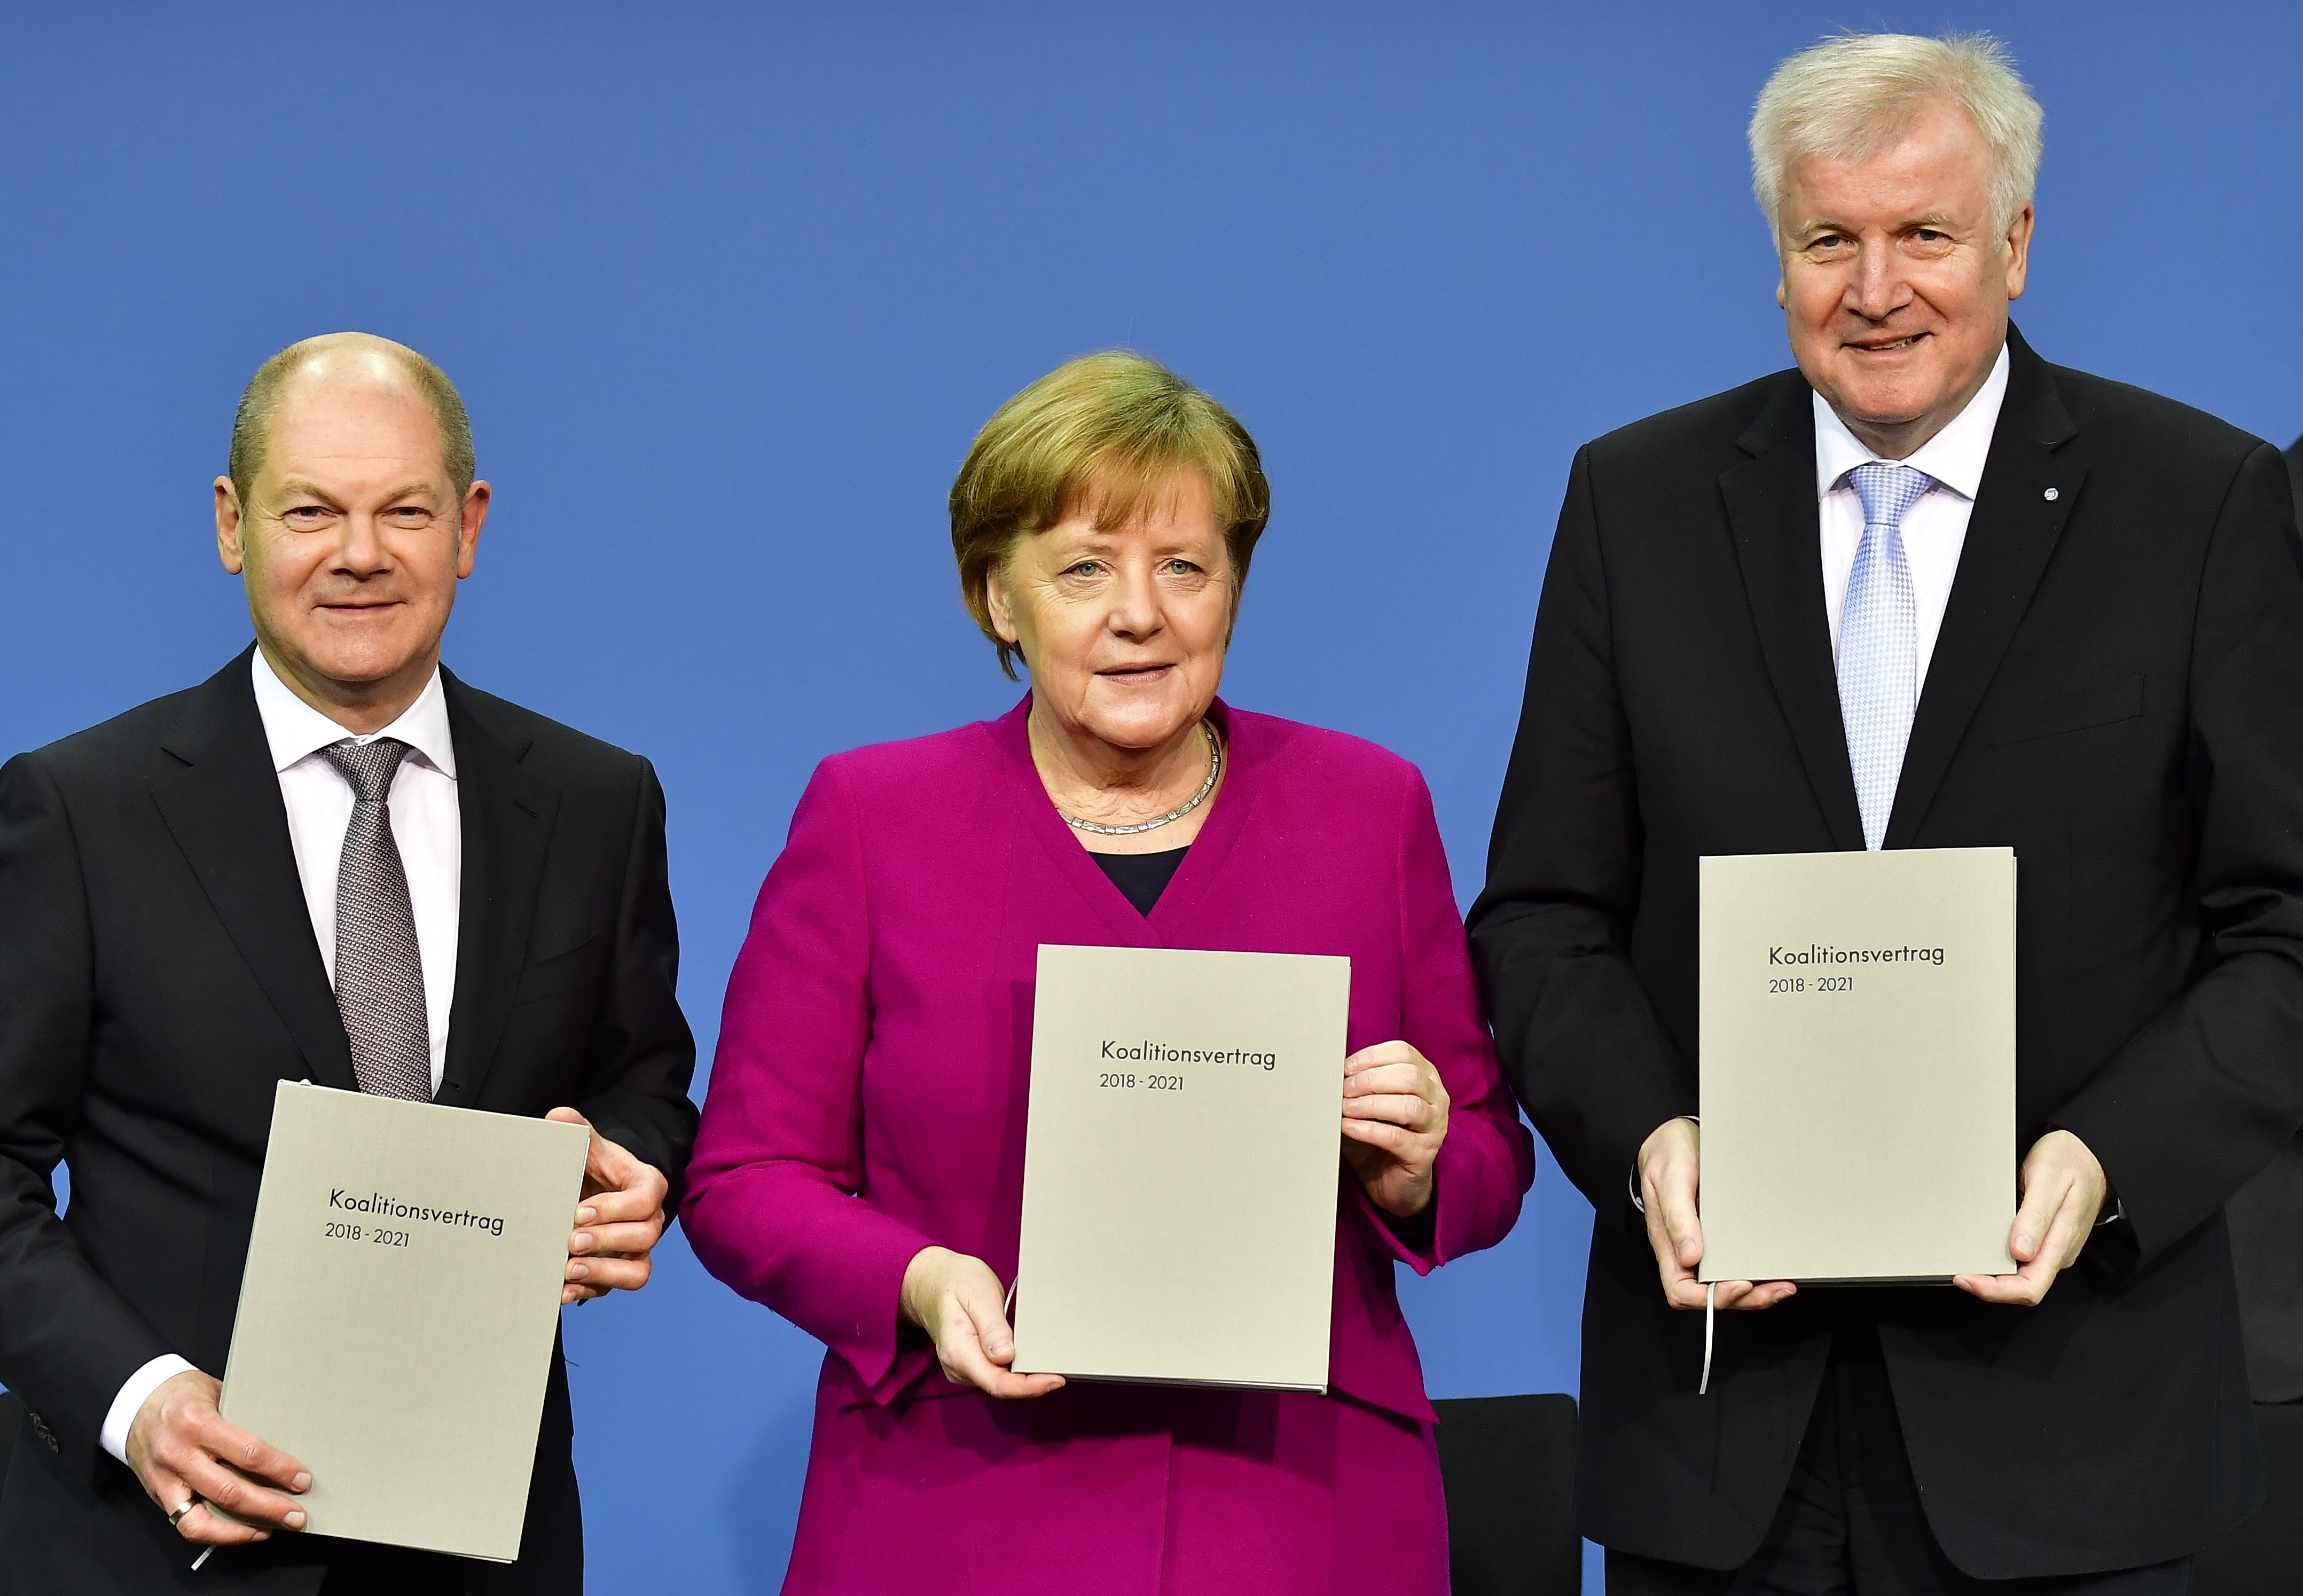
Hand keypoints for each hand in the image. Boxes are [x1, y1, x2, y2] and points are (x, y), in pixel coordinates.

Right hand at [125, 1369, 309, 1544]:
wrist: (135, 1404)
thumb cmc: (182, 1394)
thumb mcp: (217, 1392)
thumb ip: (243, 1418)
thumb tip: (286, 1441)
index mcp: (198, 1423)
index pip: (248, 1453)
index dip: (280, 1470)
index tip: (302, 1479)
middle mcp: (180, 1454)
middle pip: (230, 1491)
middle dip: (269, 1506)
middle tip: (297, 1514)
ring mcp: (167, 1479)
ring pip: (205, 1518)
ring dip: (243, 1529)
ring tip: (272, 1528)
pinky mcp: (159, 1495)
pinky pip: (187, 1525)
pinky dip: (217, 1534)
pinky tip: (242, 1531)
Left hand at [548, 1107, 670, 1304]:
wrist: (592, 1191)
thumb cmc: (595, 1168)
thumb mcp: (589, 1147)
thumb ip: (578, 1132)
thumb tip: (559, 1118)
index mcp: (648, 1186)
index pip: (645, 1199)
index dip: (615, 1209)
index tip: (580, 1212)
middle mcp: (650, 1221)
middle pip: (644, 1236)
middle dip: (606, 1241)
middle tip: (570, 1240)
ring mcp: (637, 1251)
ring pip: (638, 1271)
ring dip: (604, 1274)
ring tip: (569, 1270)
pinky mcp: (619, 1272)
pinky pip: (613, 1290)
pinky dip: (586, 1292)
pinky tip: (560, 1291)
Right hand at [898, 1246, 1063, 1399]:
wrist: (933, 1282)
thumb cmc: (956, 1283)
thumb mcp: (977, 1295)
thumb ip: (992, 1327)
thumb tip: (1006, 1356)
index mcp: (958, 1351)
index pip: (997, 1383)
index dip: (1029, 1386)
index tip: (1056, 1379)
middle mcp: (959, 1367)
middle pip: (1002, 1387)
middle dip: (1033, 1382)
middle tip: (1064, 1368)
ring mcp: (964, 1368)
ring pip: (1001, 1383)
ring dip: (1027, 1378)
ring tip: (1053, 1363)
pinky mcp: (972, 1364)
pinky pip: (998, 1374)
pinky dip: (1018, 1370)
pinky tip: (1034, 1359)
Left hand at [1341, 1040, 1449, 1216]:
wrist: (1388, 1180)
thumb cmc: (1377, 1135)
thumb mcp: (1368, 1103)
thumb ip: (1357, 1084)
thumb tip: (1330, 1070)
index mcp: (1425, 1076)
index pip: (1403, 1053)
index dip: (1371, 1057)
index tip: (1345, 1068)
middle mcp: (1436, 1098)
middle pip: (1408, 1077)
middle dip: (1369, 1080)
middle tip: (1343, 1089)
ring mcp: (1435, 1127)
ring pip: (1408, 1106)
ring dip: (1370, 1105)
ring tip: (1345, 1108)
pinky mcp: (1424, 1154)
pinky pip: (1397, 1137)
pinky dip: (1368, 1130)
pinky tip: (1348, 1127)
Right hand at [1637, 1117, 1795, 1311]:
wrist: (1672, 1137)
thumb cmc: (1666, 1154)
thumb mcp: (1669, 1178)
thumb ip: (1677, 1216)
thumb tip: (1689, 1257)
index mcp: (1667, 1243)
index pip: (1681, 1290)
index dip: (1711, 1298)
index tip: (1740, 1285)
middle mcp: (1683, 1250)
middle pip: (1709, 1295)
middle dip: (1744, 1299)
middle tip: (1775, 1289)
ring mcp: (1701, 1245)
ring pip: (1724, 1284)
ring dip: (1755, 1292)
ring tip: (1782, 1286)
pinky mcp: (1717, 1236)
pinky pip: (1733, 1264)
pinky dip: (1755, 1273)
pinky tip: (1773, 1269)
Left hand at [1954, 1128, 2106, 1305]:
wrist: (2090, 1155)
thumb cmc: (2070, 1162)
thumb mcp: (2049, 1180)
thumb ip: (2036, 1217)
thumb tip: (2021, 1251)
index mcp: (2061, 1242)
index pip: (2030, 1287)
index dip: (1996, 1291)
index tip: (1967, 1279)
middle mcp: (2057, 1252)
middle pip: (2022, 1287)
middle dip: (1989, 1287)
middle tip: (1959, 1273)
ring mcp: (2053, 1247)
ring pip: (2021, 1276)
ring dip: (1992, 1275)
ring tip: (1966, 1261)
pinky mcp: (2046, 1240)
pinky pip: (2023, 1260)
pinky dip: (2000, 1260)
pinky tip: (1983, 1249)